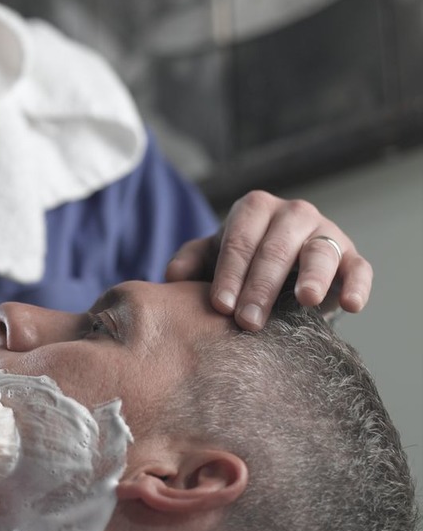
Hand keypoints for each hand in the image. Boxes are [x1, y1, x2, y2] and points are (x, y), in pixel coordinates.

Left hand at [165, 190, 372, 329]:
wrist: (284, 268)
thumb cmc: (243, 260)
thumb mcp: (215, 256)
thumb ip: (193, 260)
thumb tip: (171, 276)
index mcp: (254, 209)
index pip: (239, 240)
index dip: (229, 273)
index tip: (220, 306)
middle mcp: (292, 214)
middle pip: (275, 248)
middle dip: (260, 286)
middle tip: (249, 322)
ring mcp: (325, 233)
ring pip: (320, 251)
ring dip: (312, 277)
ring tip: (306, 300)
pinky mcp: (351, 256)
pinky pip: (358, 268)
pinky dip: (357, 285)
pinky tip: (352, 306)